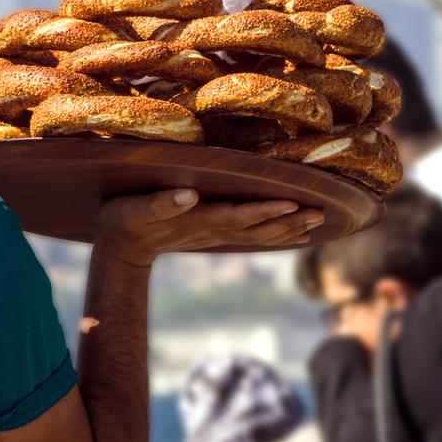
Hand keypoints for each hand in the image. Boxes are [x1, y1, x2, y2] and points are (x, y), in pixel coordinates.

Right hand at [96, 189, 323, 266]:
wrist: (121, 246)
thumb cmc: (124, 219)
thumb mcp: (135, 209)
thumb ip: (160, 203)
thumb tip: (188, 194)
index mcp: (197, 220)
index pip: (237, 216)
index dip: (264, 211)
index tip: (292, 204)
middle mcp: (212, 229)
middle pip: (257, 228)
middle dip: (289, 221)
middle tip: (320, 213)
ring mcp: (215, 234)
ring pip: (259, 234)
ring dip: (289, 228)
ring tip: (318, 220)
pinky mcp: (215, 233)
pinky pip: (253, 235)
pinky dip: (277, 234)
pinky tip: (297, 232)